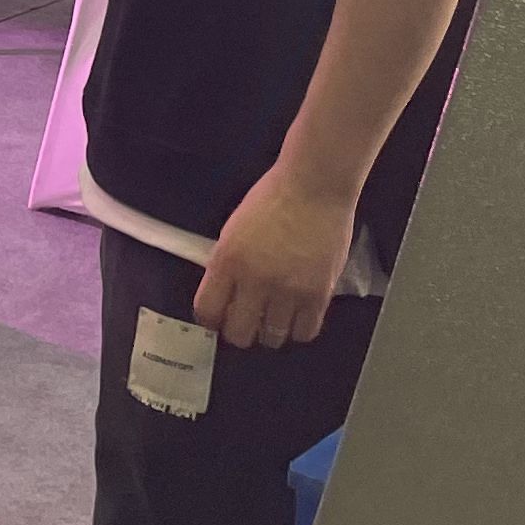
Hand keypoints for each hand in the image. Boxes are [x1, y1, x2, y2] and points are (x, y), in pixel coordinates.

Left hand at [191, 161, 356, 351]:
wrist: (314, 186)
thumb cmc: (273, 198)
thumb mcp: (235, 228)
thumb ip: (227, 264)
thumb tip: (224, 295)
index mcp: (227, 260)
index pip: (207, 311)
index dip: (211, 320)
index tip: (218, 318)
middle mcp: (255, 280)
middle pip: (238, 334)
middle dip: (239, 331)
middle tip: (246, 321)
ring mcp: (288, 290)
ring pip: (272, 338)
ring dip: (270, 331)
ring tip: (274, 318)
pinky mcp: (318, 295)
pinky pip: (305, 332)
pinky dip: (298, 329)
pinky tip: (297, 316)